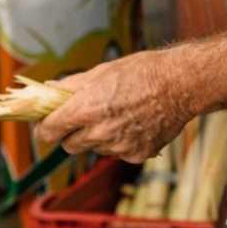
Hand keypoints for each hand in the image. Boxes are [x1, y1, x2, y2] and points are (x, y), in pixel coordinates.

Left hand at [35, 48, 196, 162]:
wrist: (180, 85)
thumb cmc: (141, 72)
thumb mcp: (101, 72)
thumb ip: (70, 86)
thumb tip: (47, 90)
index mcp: (86, 109)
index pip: (51, 130)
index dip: (45, 128)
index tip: (46, 126)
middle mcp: (100, 132)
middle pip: (69, 146)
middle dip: (71, 134)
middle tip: (81, 119)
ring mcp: (119, 147)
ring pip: (95, 148)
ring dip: (98, 137)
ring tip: (116, 115)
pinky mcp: (136, 155)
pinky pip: (118, 153)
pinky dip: (121, 142)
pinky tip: (134, 123)